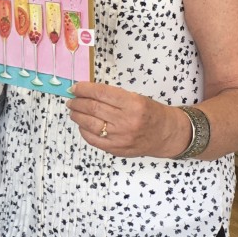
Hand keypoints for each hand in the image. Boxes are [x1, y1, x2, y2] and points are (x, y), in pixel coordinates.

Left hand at [68, 81, 187, 157]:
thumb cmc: (151, 113)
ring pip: (90, 124)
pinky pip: (93, 139)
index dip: (84, 89)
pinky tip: (82, 124)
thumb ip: (113, 96)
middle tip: (71, 100)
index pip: (101, 93)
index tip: (75, 87)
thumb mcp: (136, 97)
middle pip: (93, 108)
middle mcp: (126, 121)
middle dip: (77, 102)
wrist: (166, 134)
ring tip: (73, 111)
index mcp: (133, 104)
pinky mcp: (116, 149)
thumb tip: (87, 92)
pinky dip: (84, 131)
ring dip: (77, 116)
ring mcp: (120, 137)